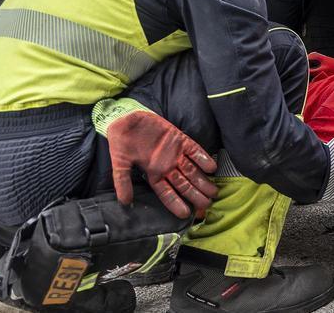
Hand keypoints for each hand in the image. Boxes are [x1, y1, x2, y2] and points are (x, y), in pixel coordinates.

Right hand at [97, 100, 217, 218]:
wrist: (125, 120)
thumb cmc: (121, 143)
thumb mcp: (119, 163)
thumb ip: (122, 181)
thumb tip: (125, 201)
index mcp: (154, 175)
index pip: (167, 193)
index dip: (176, 203)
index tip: (186, 214)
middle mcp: (167, 167)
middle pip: (184, 185)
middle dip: (195, 195)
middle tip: (207, 205)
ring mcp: (175, 153)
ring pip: (192, 170)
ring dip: (203, 181)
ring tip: (214, 191)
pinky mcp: (180, 139)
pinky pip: (194, 150)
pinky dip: (203, 158)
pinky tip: (211, 167)